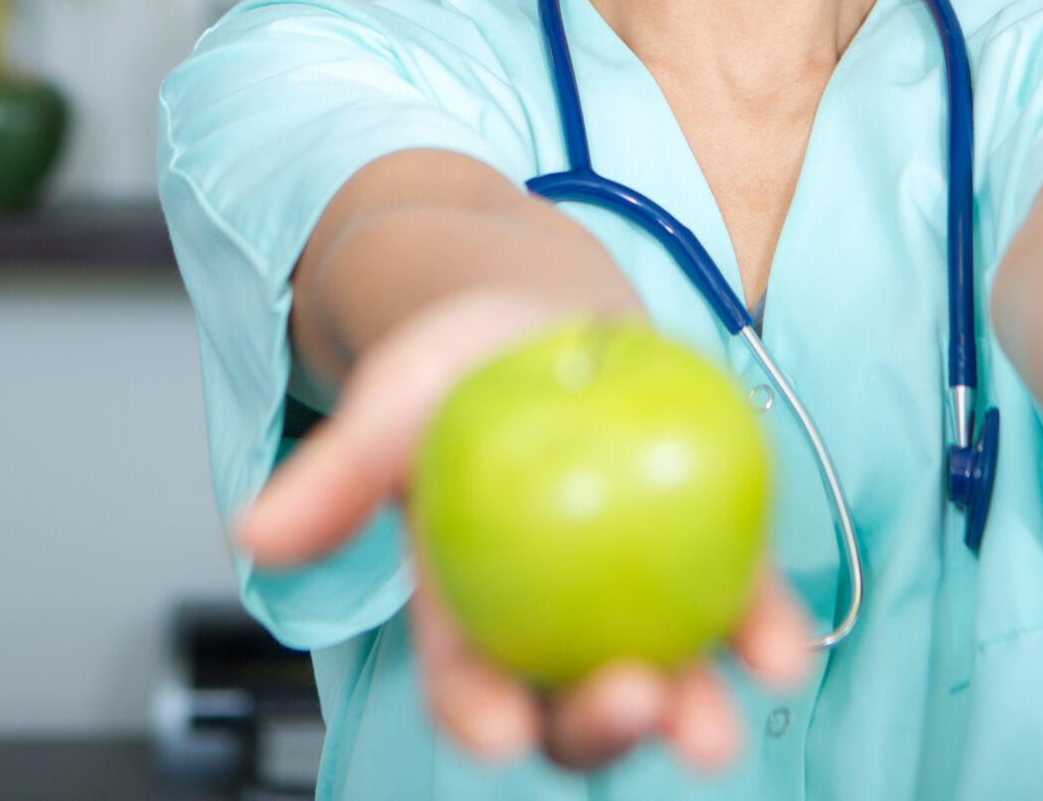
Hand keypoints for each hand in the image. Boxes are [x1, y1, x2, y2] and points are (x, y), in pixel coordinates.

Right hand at [234, 291, 812, 769]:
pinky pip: (734, 608)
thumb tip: (258, 533)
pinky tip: (784, 645)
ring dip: (692, 713)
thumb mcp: (392, 402)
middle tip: (631, 703)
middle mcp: (551, 629)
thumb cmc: (456, 366)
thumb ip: (336, 472)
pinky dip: (761, 631)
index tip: (499, 727)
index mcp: (467, 616)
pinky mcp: (702, 563)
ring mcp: (631, 603)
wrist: (543, 312)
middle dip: (599, 731)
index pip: (467, 686)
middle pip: (569, 706)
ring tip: (715, 728)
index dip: (480, 717)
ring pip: (661, 677)